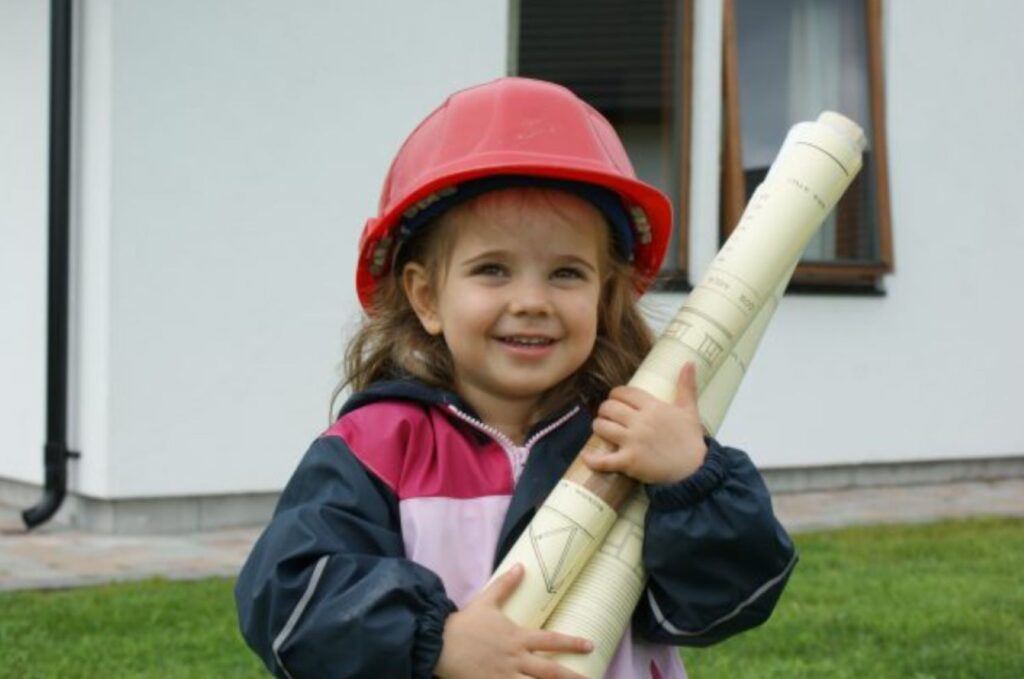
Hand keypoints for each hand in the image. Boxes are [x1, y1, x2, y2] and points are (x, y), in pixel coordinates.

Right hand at [434, 564, 591, 678]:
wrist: (438, 644)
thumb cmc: (464, 624)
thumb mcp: (486, 601)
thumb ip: (505, 586)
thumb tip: (520, 566)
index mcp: (517, 638)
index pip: (551, 641)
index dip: (572, 643)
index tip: (590, 646)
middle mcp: (515, 659)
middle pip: (550, 672)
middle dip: (572, 677)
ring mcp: (504, 677)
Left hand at [584, 362, 707, 483]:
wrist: (694, 470)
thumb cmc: (691, 440)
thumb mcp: (690, 410)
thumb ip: (687, 386)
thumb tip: (689, 362)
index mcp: (653, 407)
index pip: (624, 393)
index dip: (615, 395)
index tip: (616, 400)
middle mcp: (640, 421)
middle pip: (609, 408)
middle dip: (605, 410)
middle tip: (607, 415)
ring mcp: (632, 441)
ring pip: (602, 427)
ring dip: (598, 427)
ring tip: (601, 428)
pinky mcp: (629, 462)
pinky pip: (604, 459)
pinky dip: (592, 459)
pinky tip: (586, 456)